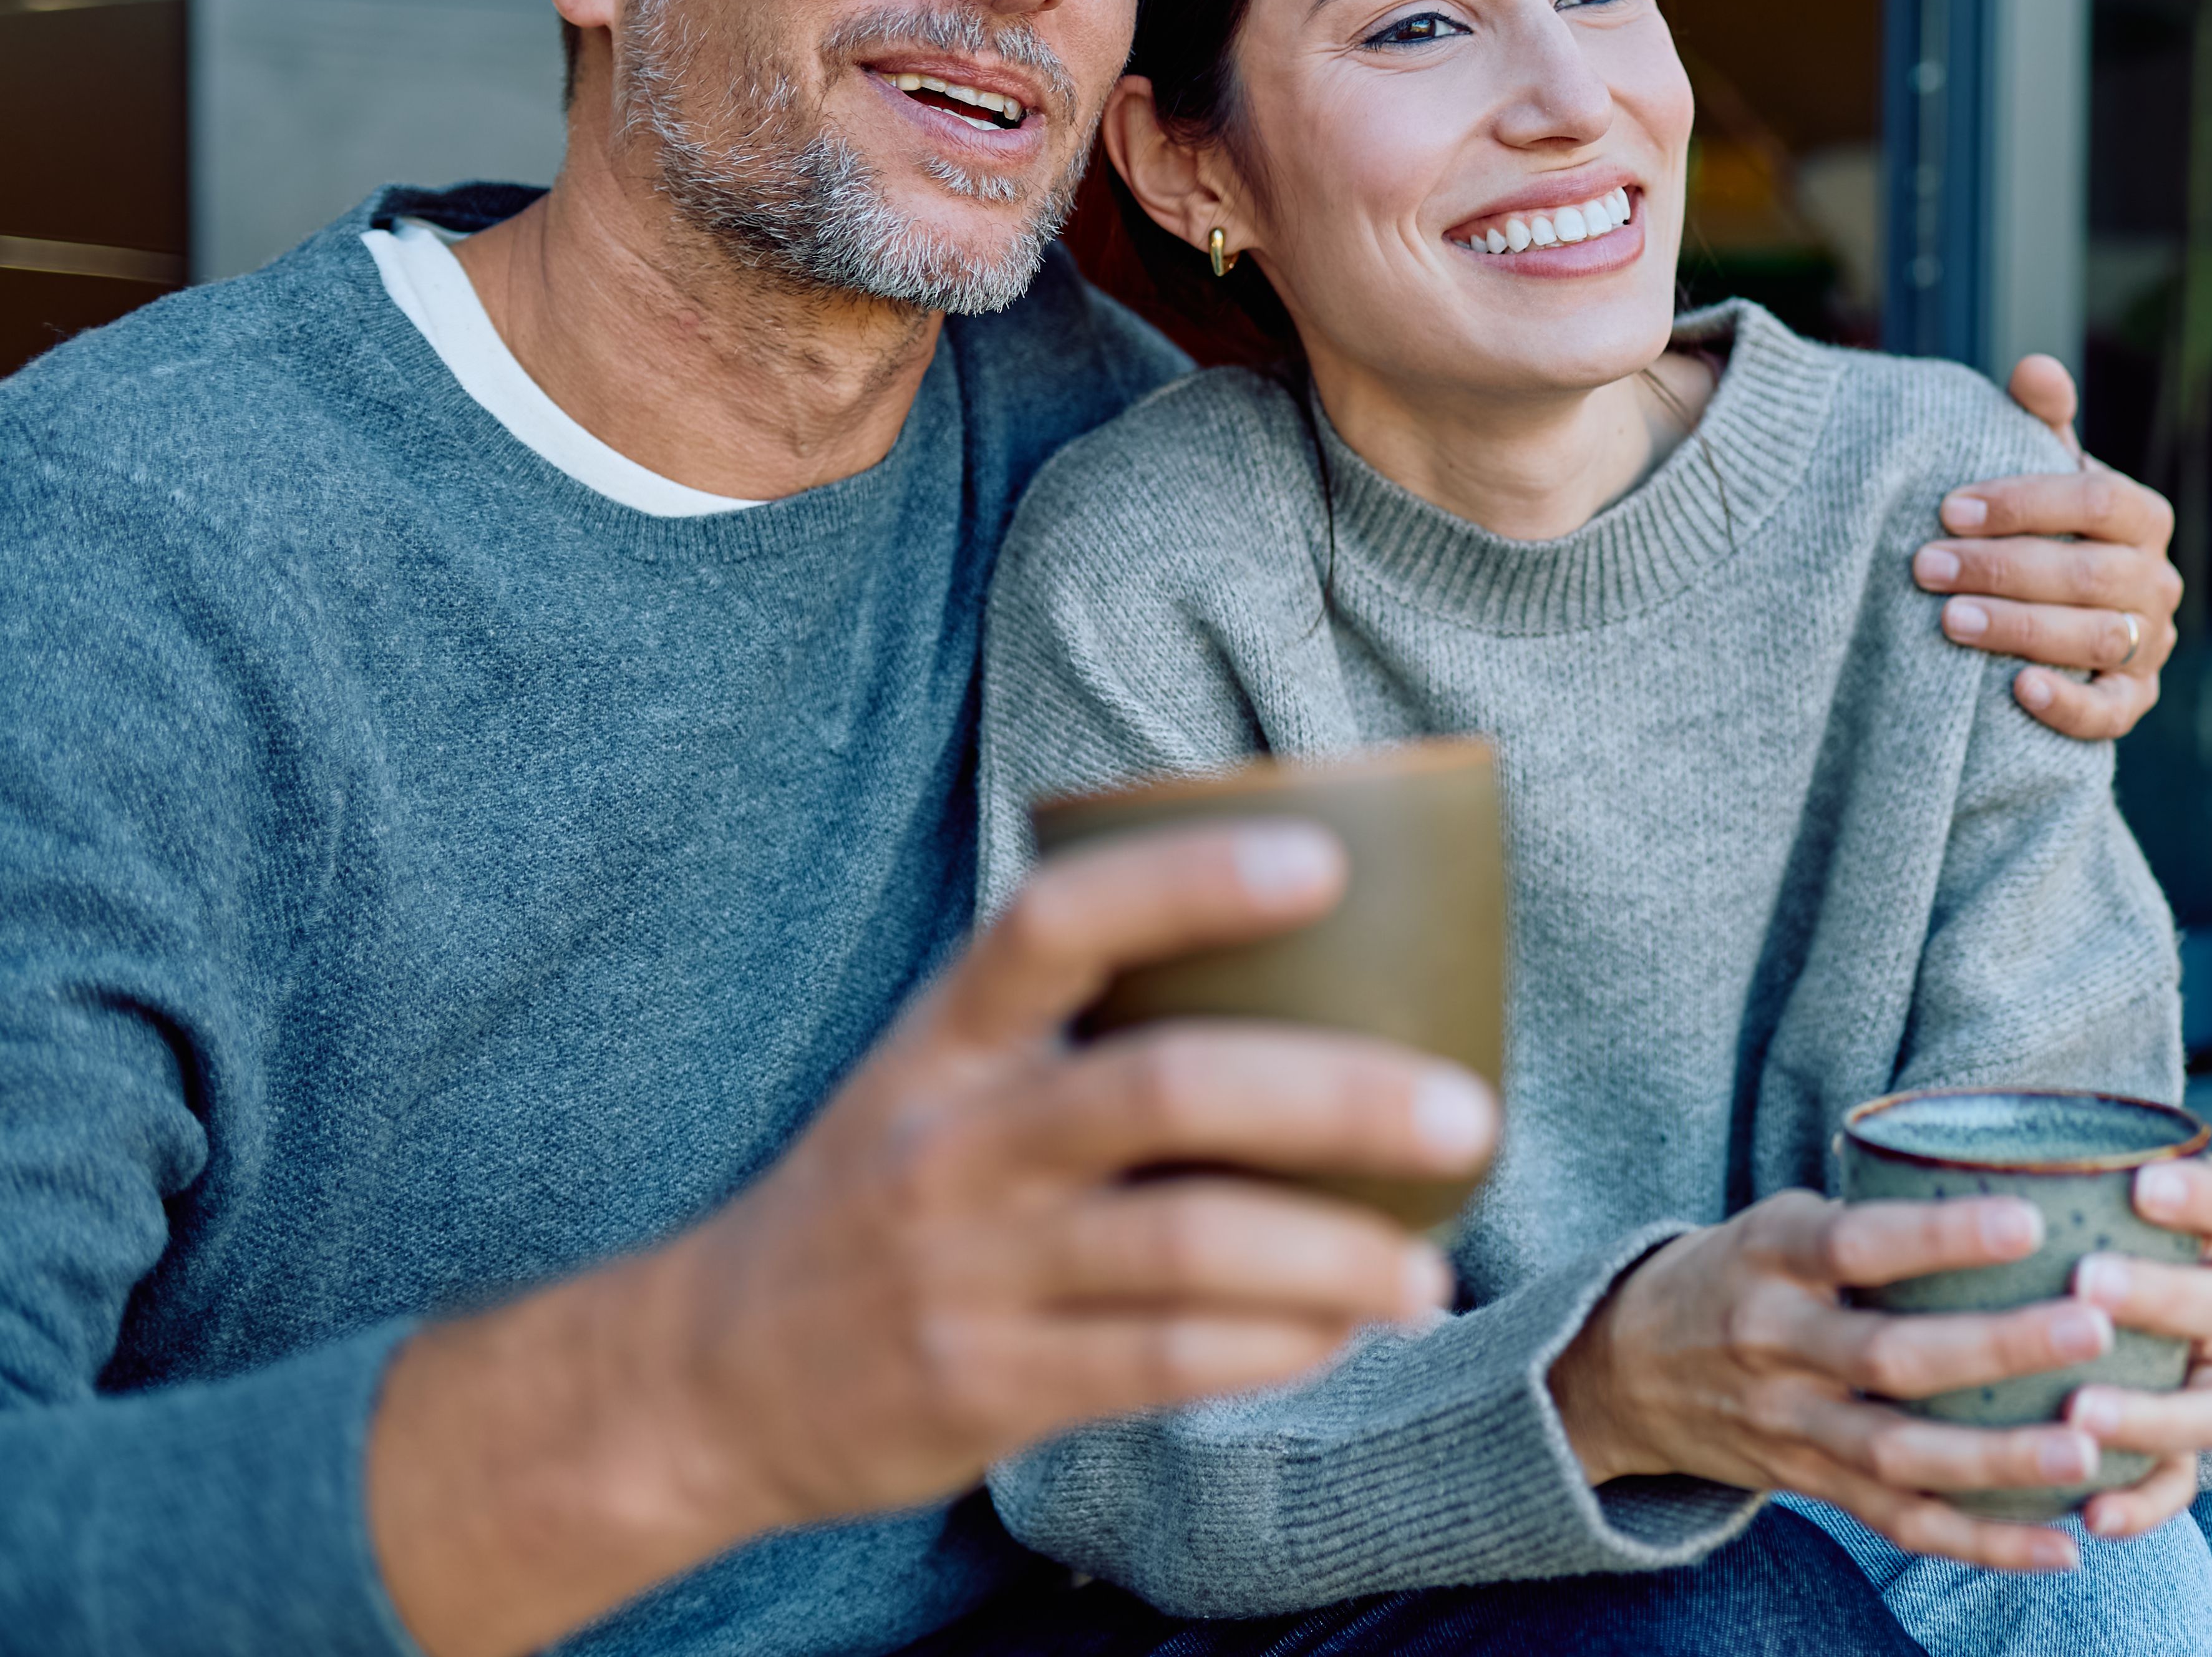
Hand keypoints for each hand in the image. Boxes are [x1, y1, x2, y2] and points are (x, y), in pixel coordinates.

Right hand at [367, 820, 1498, 1656]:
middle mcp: (955, 1140)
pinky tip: (1344, 1333)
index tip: (1323, 859)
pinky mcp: (983, 1385)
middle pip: (1162, 1088)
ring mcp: (966, 1268)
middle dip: (1334, 1097)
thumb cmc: (888, 1190)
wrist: (710, 1374)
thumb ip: (1080, 1019)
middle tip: (1466, 1111)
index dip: (1189, 880)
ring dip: (1334, 1256)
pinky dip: (1271, 1347)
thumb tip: (1306, 961)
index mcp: (948, 1038)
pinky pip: (1158, 1363)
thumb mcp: (945, 1072)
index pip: (1060, 921)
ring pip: (1183, 1244)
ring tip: (1431, 1273)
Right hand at [1547, 1191, 2129, 1573]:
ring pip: (1898, 1456)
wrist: (1627, 1368)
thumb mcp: (1781, 1220)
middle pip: (1887, 1357)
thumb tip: (2022, 1177)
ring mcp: (1790, 1428)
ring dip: (1999, 1460)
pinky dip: (1983, 1544)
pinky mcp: (1811, 1488)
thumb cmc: (1743, 1271)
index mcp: (1771, 1257)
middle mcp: (1774, 1345)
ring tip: (2088, 1450)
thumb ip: (1875, 1212)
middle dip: (1996, 1348)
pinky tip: (2061, 1545)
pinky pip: (1903, 1525)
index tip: (2031, 1222)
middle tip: (2092, 1328)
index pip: (1854, 1244)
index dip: (1940, 1236)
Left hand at [1914, 355, 2183, 743]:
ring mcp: (2150, 644)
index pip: (2097, 501)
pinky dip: (2069, 704)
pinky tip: (2016, 689)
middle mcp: (2157, 581)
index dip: (2025, 503)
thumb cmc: (2042, 527)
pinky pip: (2111, 712)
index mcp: (2141, 517)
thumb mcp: (2042, 470)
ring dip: (2020, 629)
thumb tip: (2034, 369)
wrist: (2055, 610)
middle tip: (1924, 567)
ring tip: (1948, 622)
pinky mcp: (2134, 700)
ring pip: (2095, 639)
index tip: (1949, 508)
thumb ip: (2039, 420)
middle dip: (2001, 569)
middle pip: (2087, 574)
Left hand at [2062, 1156, 2211, 1538]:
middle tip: (2087, 1284)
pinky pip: (2176, 1487)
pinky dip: (2140, 1504)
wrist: (2058, 1294)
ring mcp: (2206, 1381)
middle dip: (2163, 1294)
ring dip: (2154, 1413)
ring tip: (2082, 1409)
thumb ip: (2025, 1165)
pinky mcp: (2174, 1453)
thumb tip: (1915, 1137)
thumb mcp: (2050, 1185)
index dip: (2209, 1195)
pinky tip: (2088, 1513)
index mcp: (2210, 1229)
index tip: (2140, 1184)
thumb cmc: (2045, 1225)